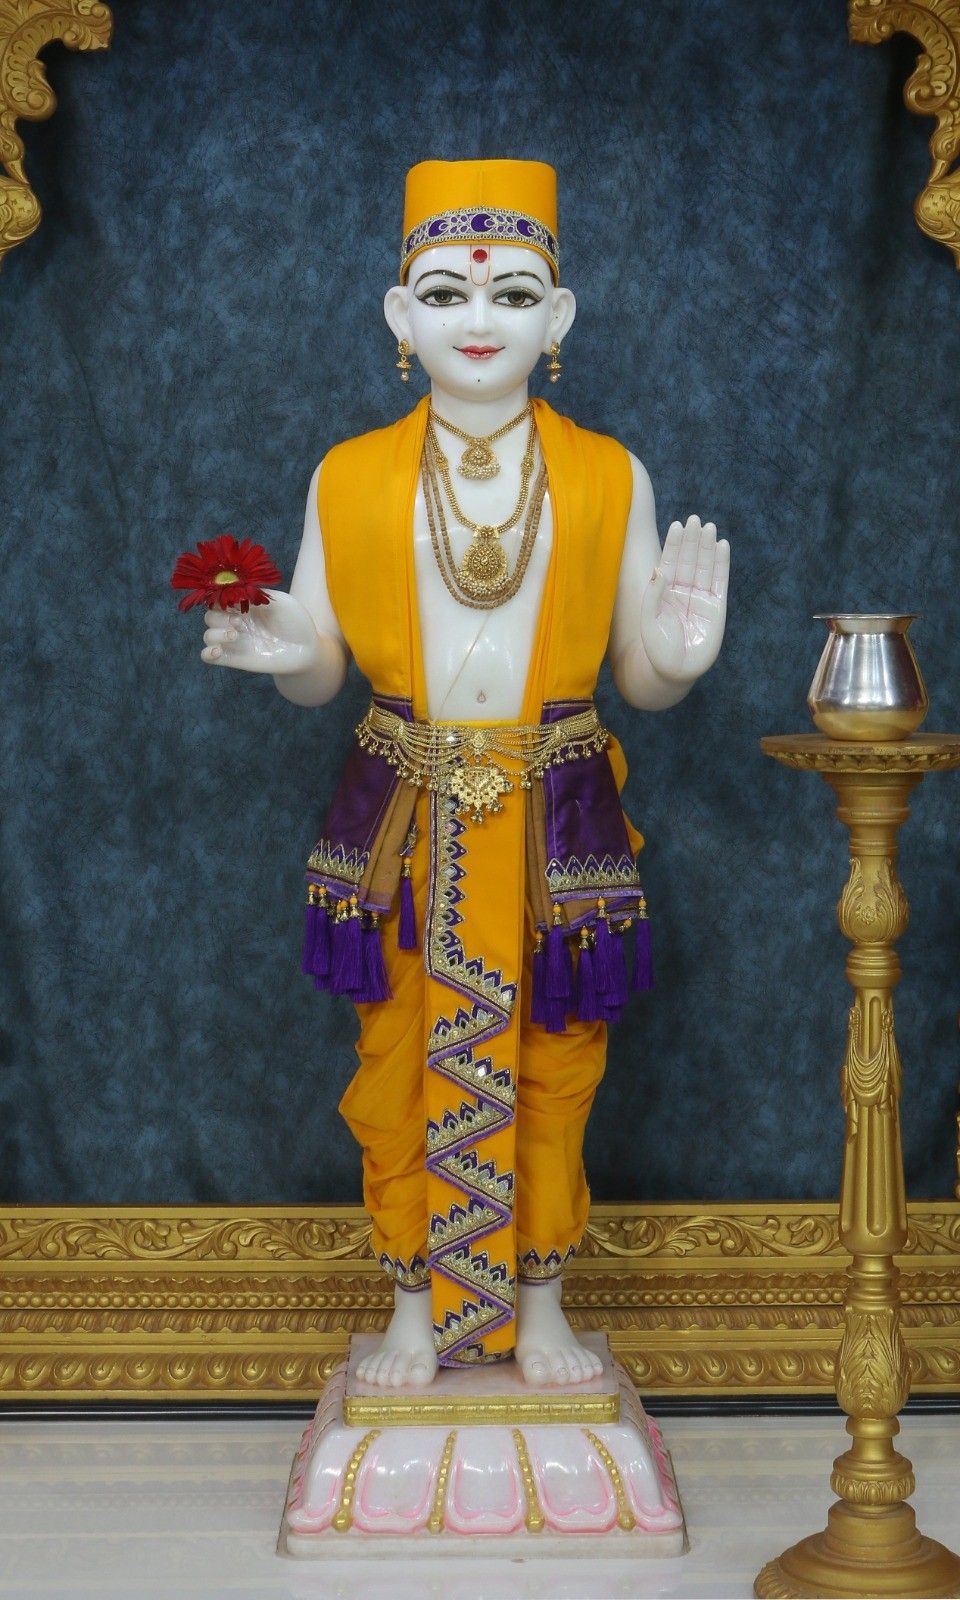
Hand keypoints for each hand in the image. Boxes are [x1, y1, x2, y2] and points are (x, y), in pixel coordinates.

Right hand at [201, 589, 319, 675]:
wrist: (307, 650)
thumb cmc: (296, 623)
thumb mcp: (281, 602)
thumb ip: (257, 595)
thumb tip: (234, 588)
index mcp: (245, 605)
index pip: (220, 597)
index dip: (219, 596)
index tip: (230, 599)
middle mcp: (237, 622)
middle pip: (210, 615)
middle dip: (219, 616)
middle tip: (239, 621)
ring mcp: (234, 641)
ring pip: (208, 635)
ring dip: (216, 633)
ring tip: (236, 635)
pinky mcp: (233, 658)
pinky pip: (207, 656)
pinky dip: (207, 653)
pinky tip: (218, 651)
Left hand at [639, 517, 728, 682]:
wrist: (673, 672)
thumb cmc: (656, 649)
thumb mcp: (648, 620)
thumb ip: (652, 596)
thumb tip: (659, 570)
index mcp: (664, 593)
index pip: (670, 563)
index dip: (674, 545)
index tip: (676, 525)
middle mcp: (683, 592)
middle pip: (688, 560)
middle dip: (691, 541)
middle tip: (694, 519)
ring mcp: (701, 599)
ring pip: (704, 567)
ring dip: (706, 547)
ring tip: (708, 527)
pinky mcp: (716, 608)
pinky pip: (719, 581)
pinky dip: (721, 564)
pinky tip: (721, 546)